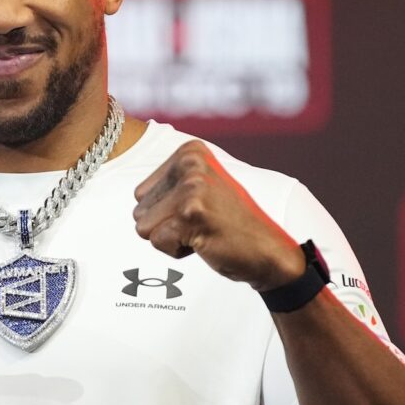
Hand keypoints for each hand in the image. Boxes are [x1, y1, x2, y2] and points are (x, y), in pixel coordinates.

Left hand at [133, 140, 303, 291]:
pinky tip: (206, 241)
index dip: (165, 212)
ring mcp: (191, 187)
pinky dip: (177, 251)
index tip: (199, 211)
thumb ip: (168, 184)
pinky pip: (157, 242)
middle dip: (165, 226)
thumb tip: (135, 194)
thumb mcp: (201, 188)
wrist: (269, 253)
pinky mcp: (191, 213)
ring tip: (202, 231)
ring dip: (170, 238)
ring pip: (143, 226)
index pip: (141, 193)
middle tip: (202, 224)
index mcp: (190, 152)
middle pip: (139, 209)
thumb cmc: (229, 224)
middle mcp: (190, 163)